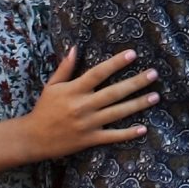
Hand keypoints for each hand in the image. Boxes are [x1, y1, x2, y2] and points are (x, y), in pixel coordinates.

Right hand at [23, 47, 158, 158]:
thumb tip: (75, 48)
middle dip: (135, 82)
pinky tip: (143, 129)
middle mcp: (83, 106)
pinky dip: (128, 134)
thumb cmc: (43, 109)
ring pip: (118, 113)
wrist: (33, 138)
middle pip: (114, 92)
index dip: (116, 63)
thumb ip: (65, 68)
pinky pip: (112, 136)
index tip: (132, 54)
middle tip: (154, 74)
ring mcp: (88, 123)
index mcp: (74, 90)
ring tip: (155, 96)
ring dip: (138, 104)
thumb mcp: (51, 86)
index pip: (98, 73)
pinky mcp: (90, 139)